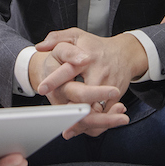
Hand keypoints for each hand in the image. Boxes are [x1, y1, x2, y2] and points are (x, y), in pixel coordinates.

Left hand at [29, 29, 143, 138]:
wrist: (125, 53)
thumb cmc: (97, 46)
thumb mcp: (77, 35)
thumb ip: (56, 38)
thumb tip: (39, 46)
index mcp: (86, 58)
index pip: (69, 69)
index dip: (55, 79)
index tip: (42, 89)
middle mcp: (98, 73)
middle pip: (84, 94)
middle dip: (71, 108)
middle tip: (58, 119)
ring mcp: (109, 86)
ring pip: (95, 109)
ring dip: (82, 121)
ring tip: (69, 130)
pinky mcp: (116, 97)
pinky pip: (104, 114)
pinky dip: (95, 123)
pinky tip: (82, 129)